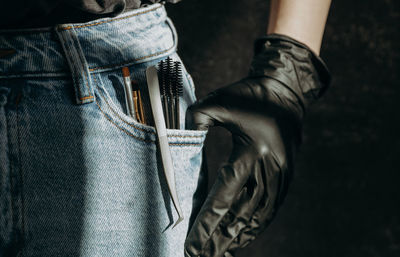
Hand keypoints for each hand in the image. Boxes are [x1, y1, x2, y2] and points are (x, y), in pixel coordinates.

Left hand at [184, 34, 330, 256]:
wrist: (286, 92)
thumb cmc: (248, 95)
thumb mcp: (218, 102)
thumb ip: (195, 121)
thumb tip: (176, 141)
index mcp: (251, 150)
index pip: (225, 194)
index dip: (208, 221)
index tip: (192, 243)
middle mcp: (270, 167)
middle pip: (243, 213)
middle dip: (220, 238)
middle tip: (201, 256)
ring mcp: (282, 173)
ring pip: (260, 215)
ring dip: (239, 237)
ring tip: (221, 253)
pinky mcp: (287, 175)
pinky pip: (272, 207)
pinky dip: (257, 225)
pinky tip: (244, 236)